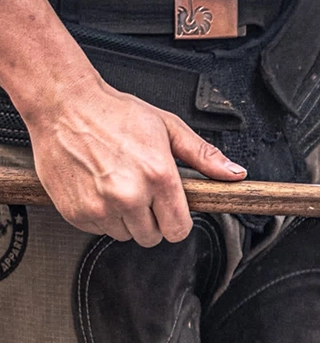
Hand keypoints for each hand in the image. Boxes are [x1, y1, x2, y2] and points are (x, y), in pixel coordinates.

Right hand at [24, 75, 245, 246]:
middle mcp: (129, 195)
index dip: (178, 220)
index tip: (171, 209)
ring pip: (126, 235)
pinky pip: (98, 230)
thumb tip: (233, 174)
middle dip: (152, 218)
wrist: (63, 106)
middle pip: (153, 236)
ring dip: (126, 218)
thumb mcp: (169, 128)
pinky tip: (99, 188)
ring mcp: (100, 206)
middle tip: (142, 190)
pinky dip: (101, 215)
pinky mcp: (76, 212)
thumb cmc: (114, 114)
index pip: (179, 229)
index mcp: (158, 176)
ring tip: (118, 185)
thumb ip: (204, 156)